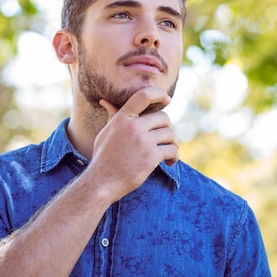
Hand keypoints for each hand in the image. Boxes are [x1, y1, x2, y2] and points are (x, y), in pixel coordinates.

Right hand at [86, 87, 178, 201]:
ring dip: (172, 143)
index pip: (143, 95)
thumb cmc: (103, 157)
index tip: (167, 99)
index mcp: (122, 118)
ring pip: (170, 134)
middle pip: (163, 117)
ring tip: (168, 153)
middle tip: (165, 139)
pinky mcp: (151, 156)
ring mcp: (143, 141)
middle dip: (167, 128)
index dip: (159, 94)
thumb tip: (106, 101)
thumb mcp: (106, 133)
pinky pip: (172, 150)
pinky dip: (174, 157)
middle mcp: (133, 126)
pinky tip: (169, 162)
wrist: (102, 182)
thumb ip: (113, 117)